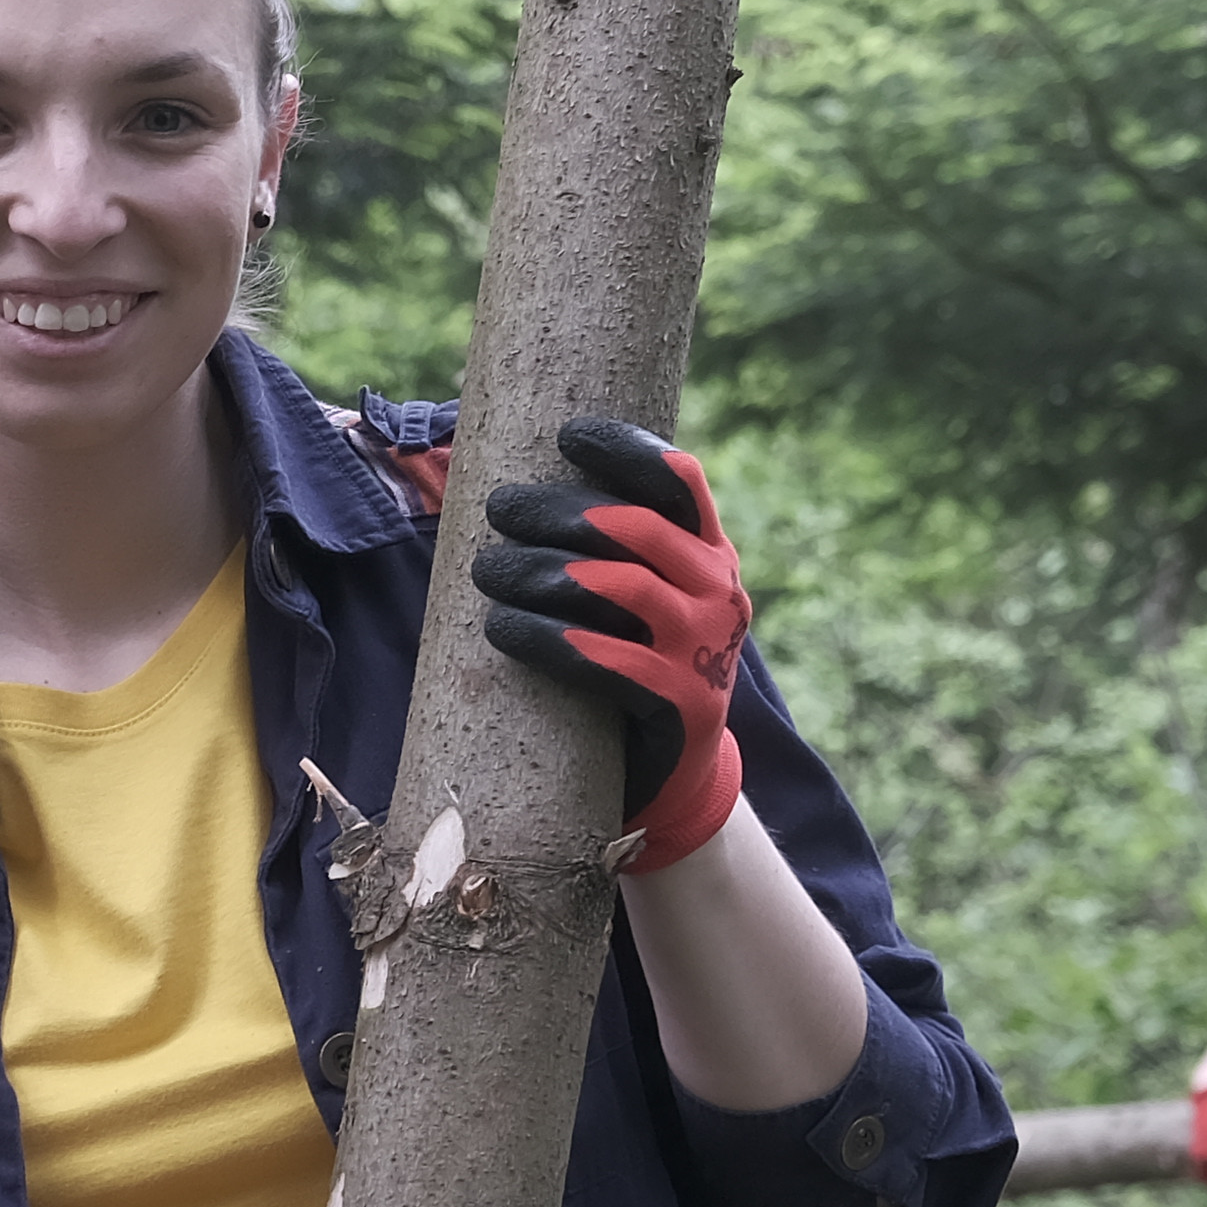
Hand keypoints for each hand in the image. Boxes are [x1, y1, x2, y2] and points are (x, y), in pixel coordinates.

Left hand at [472, 415, 750, 859]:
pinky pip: (615, 663)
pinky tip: (505, 628)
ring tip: (487, 571)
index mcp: (710, 553)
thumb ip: (605, 548)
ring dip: (545, 572)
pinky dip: (553, 641)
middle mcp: (720, 593)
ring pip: (624, 588)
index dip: (625, 449)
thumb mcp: (637, 599)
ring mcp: (707, 651)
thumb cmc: (635, 664)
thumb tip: (510, 486)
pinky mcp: (685, 706)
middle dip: (560, 511)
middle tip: (500, 508)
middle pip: (637, 529)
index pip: (678, 481)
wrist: (676, 773)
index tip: (566, 434)